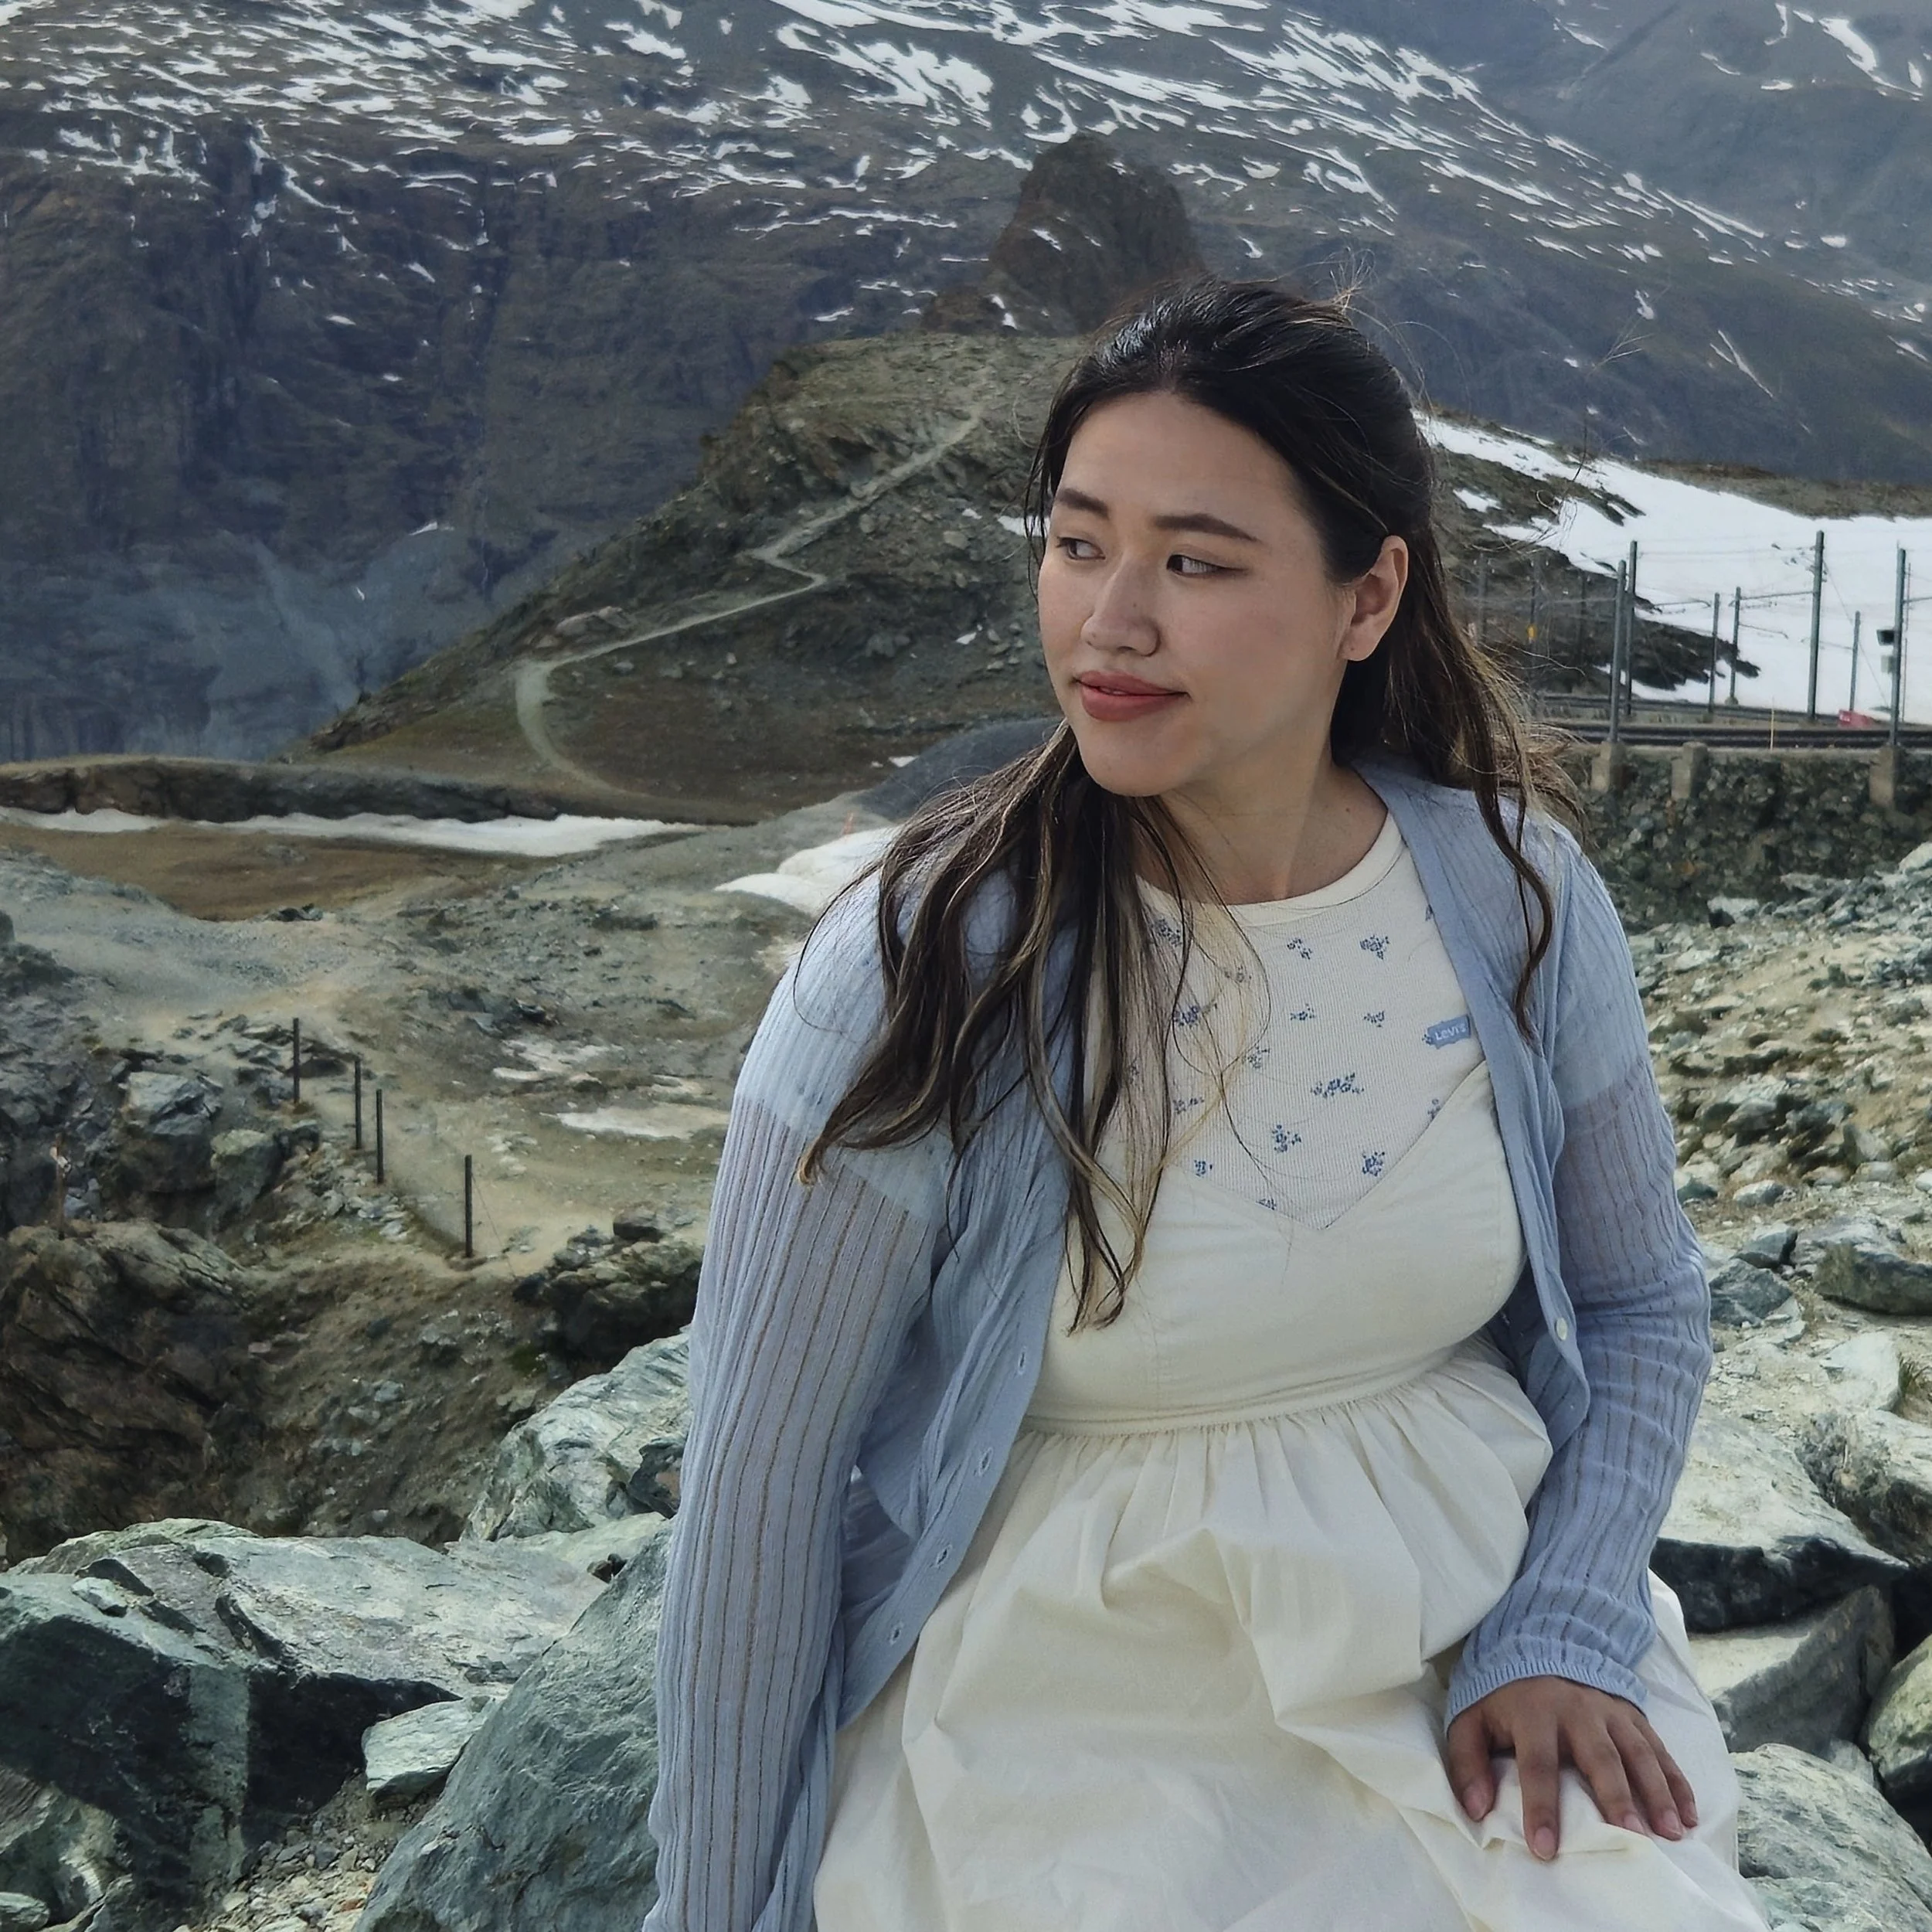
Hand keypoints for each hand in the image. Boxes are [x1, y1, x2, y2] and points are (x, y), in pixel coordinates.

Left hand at [1445, 1676, 1698, 1860]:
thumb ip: (1467, 1763)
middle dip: (1616, 1798)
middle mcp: (1577, 1710)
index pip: (1537, 1764)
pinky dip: (1677, 1782)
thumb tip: (1475, 1808)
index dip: (1540, 1807)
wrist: (1539, 1643)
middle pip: (1600, 1757)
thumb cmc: (1504, 1698)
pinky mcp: (1633, 1715)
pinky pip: (1660, 1750)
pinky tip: (1688, 1816)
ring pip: (1637, 1753)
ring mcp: (1610, 1711)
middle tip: (1631, 1837)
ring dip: (1656, 1792)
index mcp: (1534, 1713)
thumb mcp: (1472, 1721)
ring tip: (1670, 1832)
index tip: (1544, 1849)